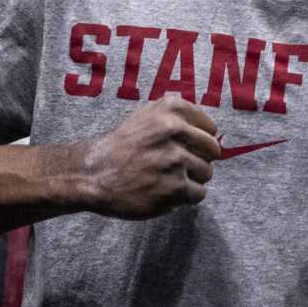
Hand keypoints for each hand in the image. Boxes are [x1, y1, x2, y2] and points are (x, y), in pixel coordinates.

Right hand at [76, 98, 220, 218]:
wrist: (93, 174)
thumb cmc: (124, 146)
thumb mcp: (148, 115)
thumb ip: (180, 117)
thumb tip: (214, 132)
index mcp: (172, 109)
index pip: (211, 128)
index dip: (199, 141)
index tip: (182, 147)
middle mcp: (175, 131)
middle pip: (213, 151)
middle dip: (198, 160)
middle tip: (175, 166)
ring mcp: (175, 160)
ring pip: (207, 173)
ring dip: (191, 179)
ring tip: (167, 179)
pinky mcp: (174, 188)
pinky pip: (199, 193)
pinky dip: (186, 197)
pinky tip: (166, 192)